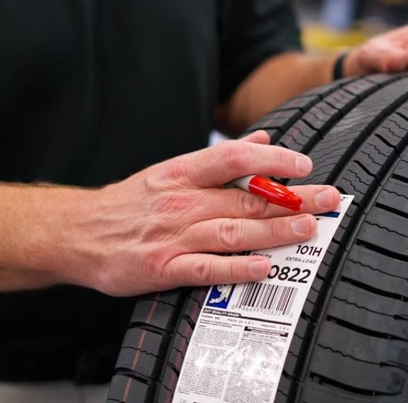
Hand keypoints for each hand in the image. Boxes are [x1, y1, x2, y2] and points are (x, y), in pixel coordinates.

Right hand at [64, 131, 339, 296]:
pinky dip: (237, 269)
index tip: (304, 165)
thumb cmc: (132, 201)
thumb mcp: (172, 169)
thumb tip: (264, 138)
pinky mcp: (164, 268)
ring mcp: (174, 236)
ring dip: (275, 231)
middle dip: (294, 199)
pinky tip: (264, 267)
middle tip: (331, 199)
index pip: (235, 157)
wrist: (77, 233)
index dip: (272, 159)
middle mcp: (182, 201)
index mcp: (183, 172)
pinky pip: (206, 268)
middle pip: (247, 198)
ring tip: (309, 228)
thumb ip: (220, 158)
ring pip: (233, 232)